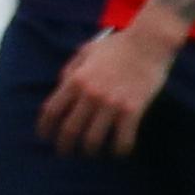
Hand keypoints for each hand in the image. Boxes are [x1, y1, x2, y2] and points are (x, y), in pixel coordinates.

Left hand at [38, 20, 176, 157]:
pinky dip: (118, 150)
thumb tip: (60, 86)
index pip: (52, 110)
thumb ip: (71, 69)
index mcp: (76, 79)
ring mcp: (111, 104)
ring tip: (91, 153)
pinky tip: (118, 152)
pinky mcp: (132, 110)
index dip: (45, 128)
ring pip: (93, 139)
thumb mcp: (86, 51)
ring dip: (90, 151)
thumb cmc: (118, 44)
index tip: (44, 137)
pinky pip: (122, 139)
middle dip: (64, 146)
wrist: (149, 42)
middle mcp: (90, 94)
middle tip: (65, 153)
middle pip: (69, 130)